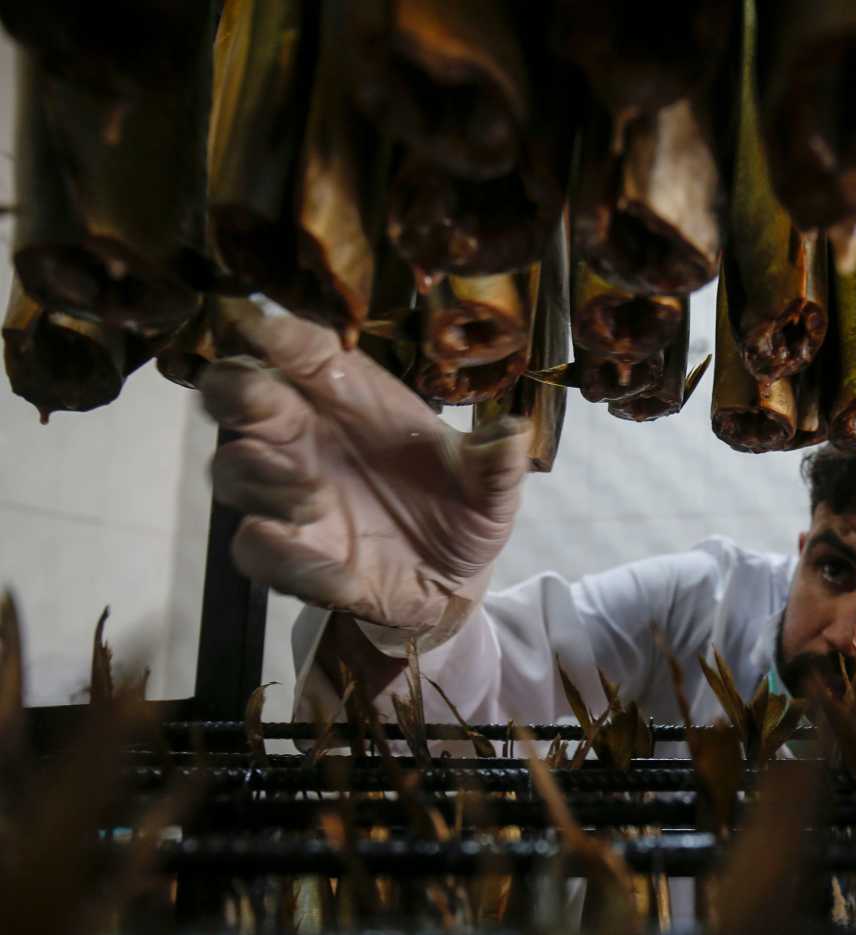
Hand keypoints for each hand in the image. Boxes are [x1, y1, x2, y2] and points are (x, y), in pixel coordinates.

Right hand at [200, 305, 528, 645]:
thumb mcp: (489, 487)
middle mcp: (306, 436)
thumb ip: (496, 462)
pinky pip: (255, 548)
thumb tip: (514, 434)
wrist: (453, 583)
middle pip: (236, 394)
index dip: (280, 332)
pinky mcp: (286, 552)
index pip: (303, 349)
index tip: (267, 323)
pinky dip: (283, 557)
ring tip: (313, 496)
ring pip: (233, 468)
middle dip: (236, 388)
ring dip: (262, 476)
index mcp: (351, 398)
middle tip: (261, 398)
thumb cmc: (460, 507)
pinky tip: (332, 571)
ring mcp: (288, 493)